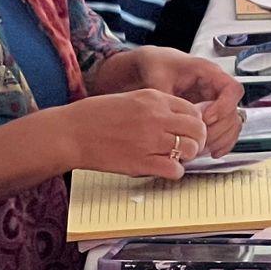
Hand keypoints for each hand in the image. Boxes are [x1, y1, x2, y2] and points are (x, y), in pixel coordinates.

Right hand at [56, 89, 208, 178]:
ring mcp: (150, 140)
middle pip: (197, 129)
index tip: (190, 131)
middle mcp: (157, 117)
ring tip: (176, 158)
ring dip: (187, 156)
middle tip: (189, 146)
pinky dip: (175, 171)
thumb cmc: (97, 115)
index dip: (195, 123)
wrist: (72, 132)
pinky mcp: (141, 162)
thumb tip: (179, 117)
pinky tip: (166, 169)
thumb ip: (157, 105)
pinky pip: (174, 169)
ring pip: (190, 149)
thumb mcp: (132, 98)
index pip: (193, 110)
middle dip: (198, 139)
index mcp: (155, 98)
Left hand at [130, 47, 246, 157]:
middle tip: (199, 141)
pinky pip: (226, 130)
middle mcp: (217, 88)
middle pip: (234, 111)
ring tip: (201, 149)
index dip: (224, 106)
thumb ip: (164, 97)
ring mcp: (216, 102)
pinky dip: (222, 142)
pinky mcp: (212, 114)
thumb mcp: (158, 78)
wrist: (155, 66)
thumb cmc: (158, 66)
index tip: (207, 119)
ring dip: (221, 139)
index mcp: (209, 73)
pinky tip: (212, 154)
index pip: (232, 89)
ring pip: (232, 123)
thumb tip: (167, 117)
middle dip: (218, 129)